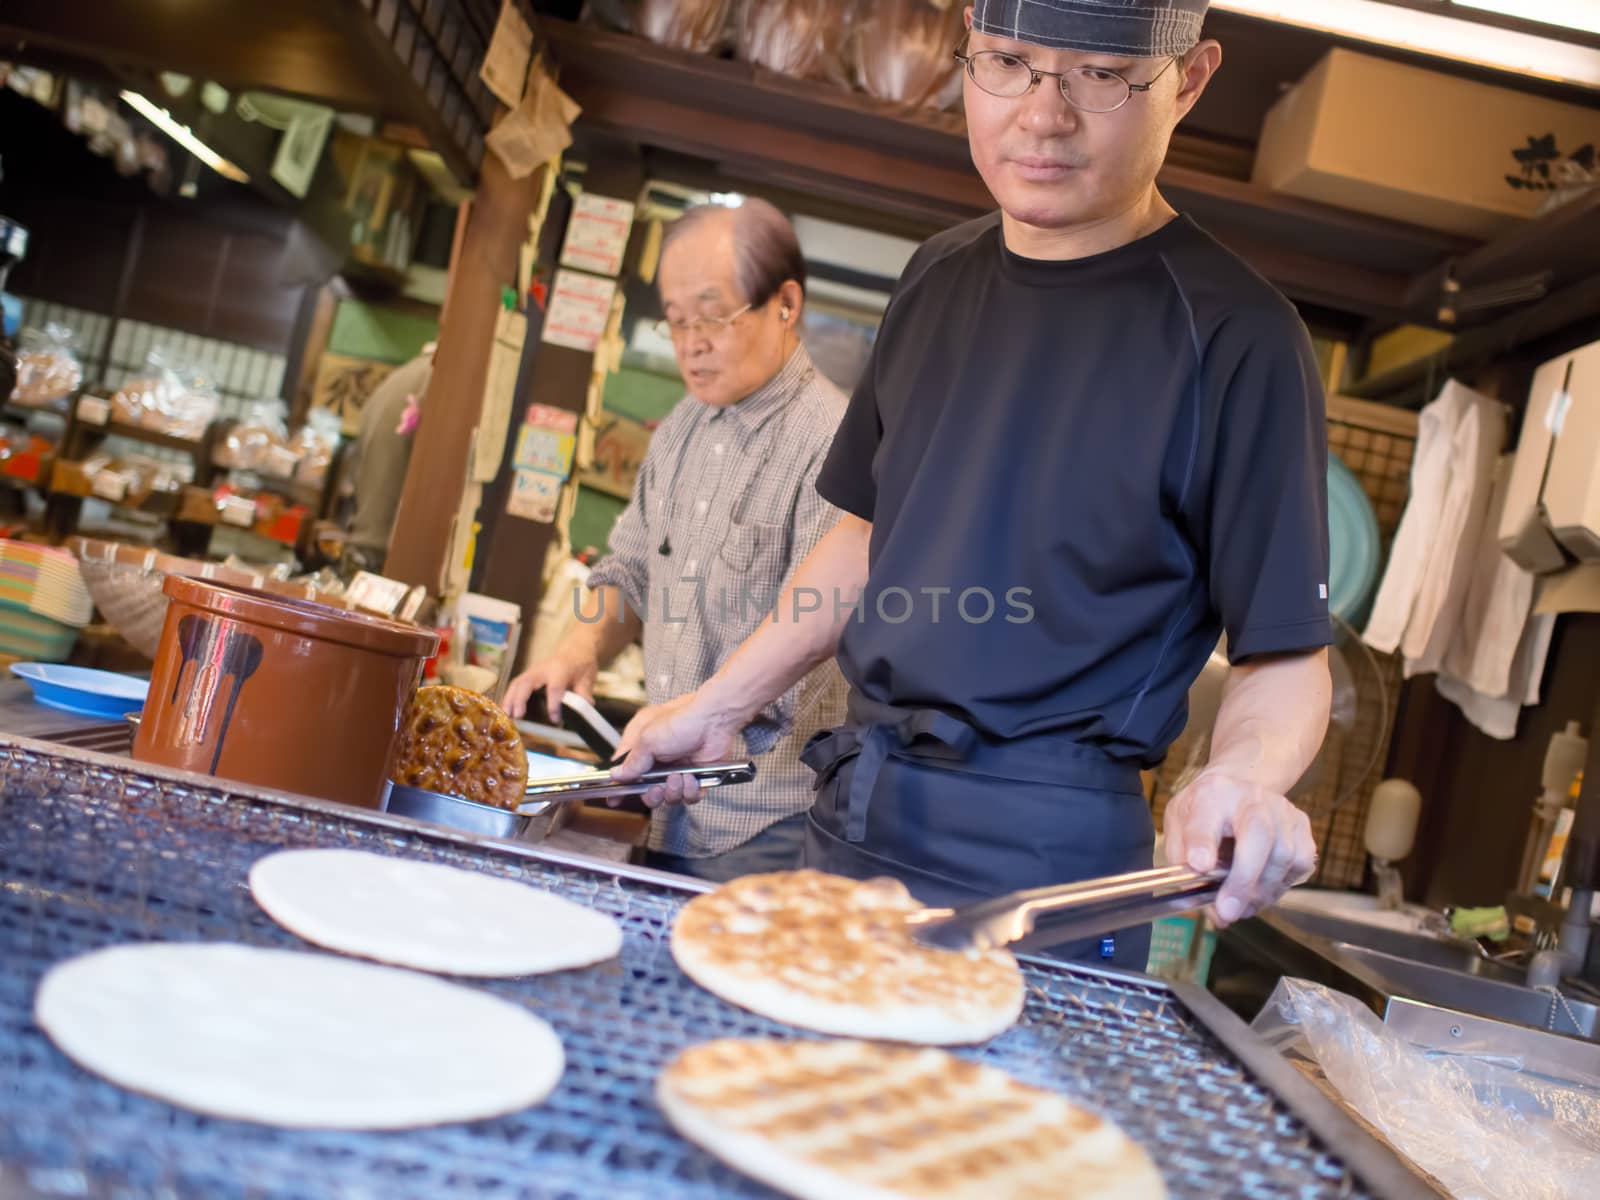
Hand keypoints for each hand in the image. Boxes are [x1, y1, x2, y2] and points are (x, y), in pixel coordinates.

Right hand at [503, 651, 598, 724]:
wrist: (575, 650)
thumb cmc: (581, 665)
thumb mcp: (588, 678)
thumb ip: (584, 693)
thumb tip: (586, 707)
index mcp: (560, 670)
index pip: (555, 688)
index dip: (553, 704)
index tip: (555, 719)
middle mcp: (543, 670)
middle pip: (527, 683)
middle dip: (521, 699)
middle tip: (518, 716)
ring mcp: (533, 672)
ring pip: (517, 684)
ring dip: (510, 700)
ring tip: (506, 716)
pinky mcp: (528, 676)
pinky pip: (515, 686)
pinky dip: (508, 698)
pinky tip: (505, 711)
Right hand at [610, 693, 741, 808]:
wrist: (715, 720)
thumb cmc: (682, 720)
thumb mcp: (648, 740)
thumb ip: (632, 762)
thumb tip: (616, 775)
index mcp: (641, 747)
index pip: (625, 772)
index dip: (620, 787)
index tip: (615, 800)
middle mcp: (658, 760)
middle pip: (646, 791)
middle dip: (652, 794)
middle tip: (657, 787)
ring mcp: (677, 769)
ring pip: (669, 797)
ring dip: (673, 791)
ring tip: (679, 776)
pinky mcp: (696, 777)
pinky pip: (689, 797)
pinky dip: (690, 791)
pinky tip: (691, 777)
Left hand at [1163, 771, 1316, 925]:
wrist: (1233, 791)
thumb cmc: (1203, 813)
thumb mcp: (1178, 827)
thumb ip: (1181, 860)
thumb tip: (1196, 899)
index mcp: (1211, 794)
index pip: (1206, 818)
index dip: (1202, 843)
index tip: (1198, 865)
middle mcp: (1251, 797)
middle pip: (1258, 834)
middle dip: (1244, 879)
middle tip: (1228, 911)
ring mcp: (1281, 810)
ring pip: (1284, 856)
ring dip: (1262, 891)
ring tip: (1240, 907)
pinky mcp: (1301, 826)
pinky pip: (1300, 864)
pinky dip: (1280, 887)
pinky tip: (1260, 893)